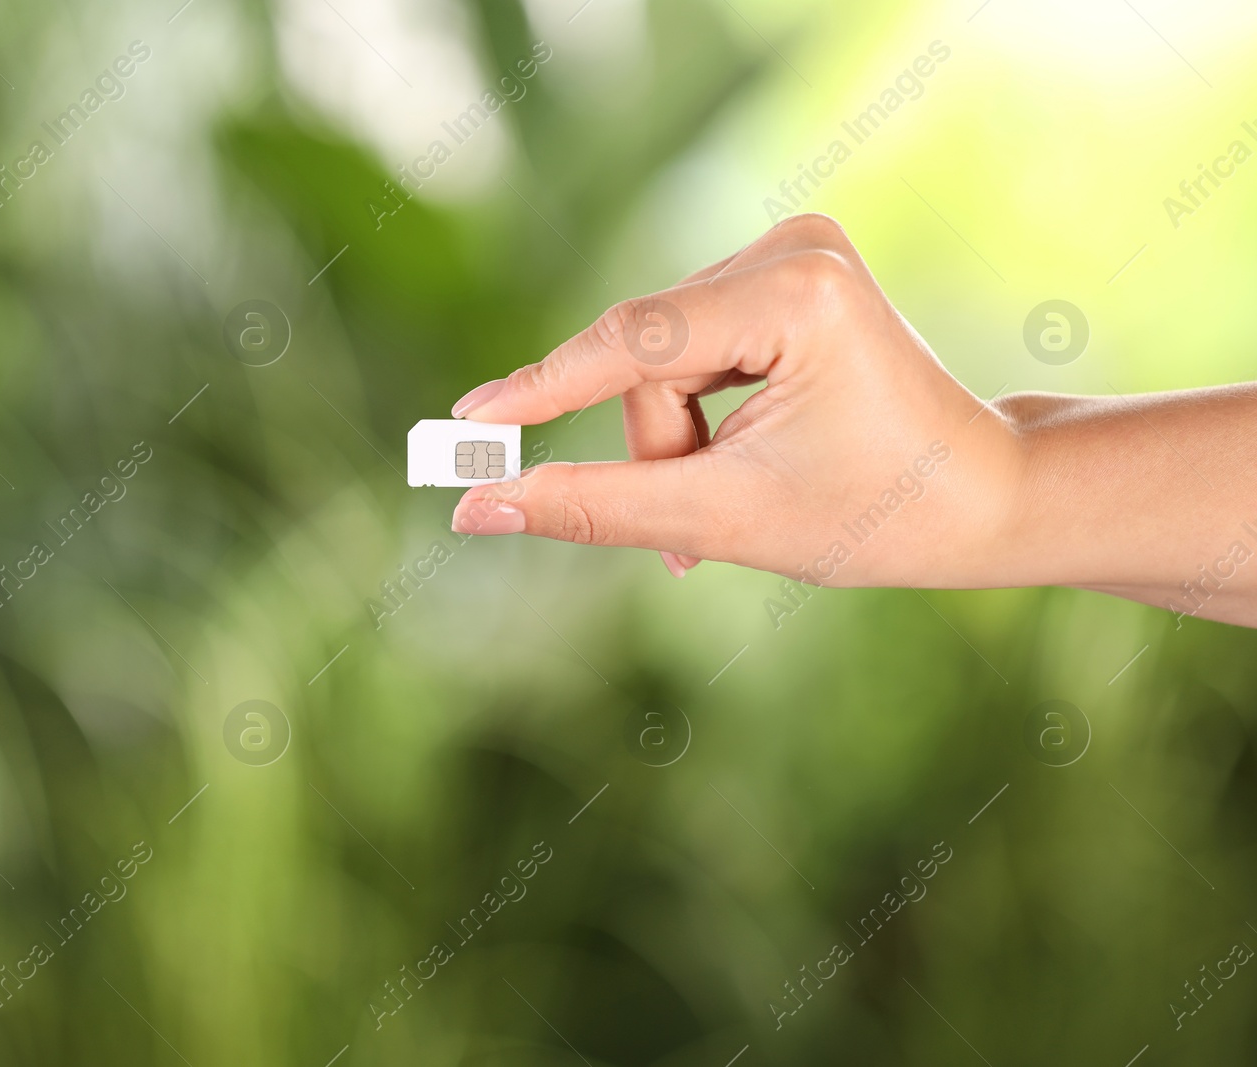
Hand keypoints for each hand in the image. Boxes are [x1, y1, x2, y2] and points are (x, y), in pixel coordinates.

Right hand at [448, 214, 1023, 588]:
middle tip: (690, 535)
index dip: (539, 391)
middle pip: (645, 357)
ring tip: (727, 502)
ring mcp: (790, 249)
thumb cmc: (873, 516)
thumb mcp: (719, 520)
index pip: (630, 342)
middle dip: (657, 449)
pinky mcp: (784, 269)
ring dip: (675, 438)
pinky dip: (695, 412)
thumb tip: (477, 507)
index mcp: (795, 293)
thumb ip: (588, 507)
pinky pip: (688, 344)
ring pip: (660, 356)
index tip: (463, 426)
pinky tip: (735, 456)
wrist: (981, 498)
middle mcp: (791, 247)